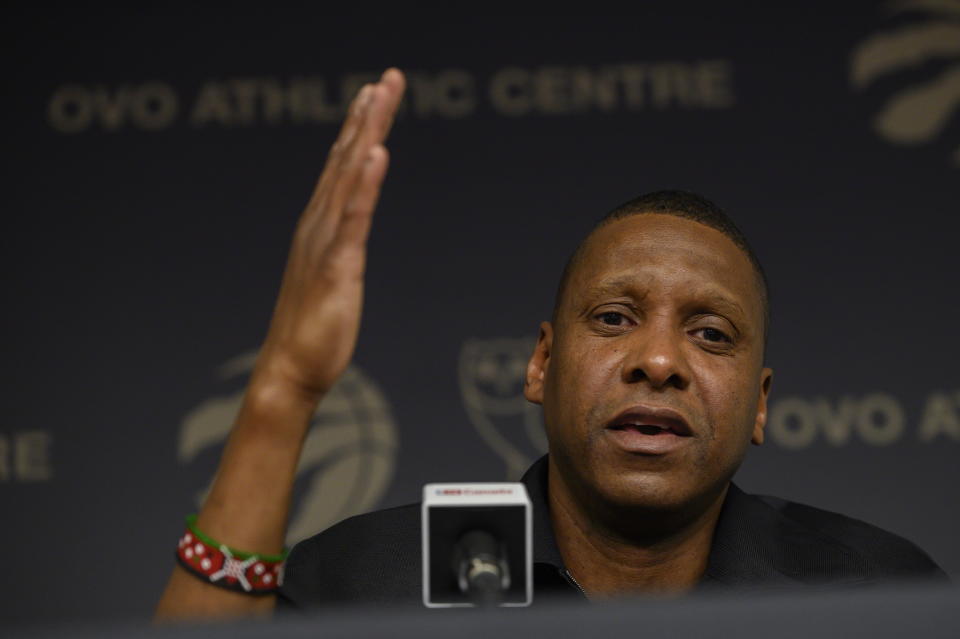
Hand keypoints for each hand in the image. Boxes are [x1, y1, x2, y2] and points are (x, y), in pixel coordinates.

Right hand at [255, 69, 405, 398]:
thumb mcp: (332, 274)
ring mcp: (325, 242)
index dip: (360, 127)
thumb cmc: (313, 327)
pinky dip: (365, 184)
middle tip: (389, 78)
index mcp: (320, 225)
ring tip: (379, 96)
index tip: (375, 92)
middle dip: (369, 116)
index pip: (343, 167)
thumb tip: (350, 227)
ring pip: (348, 178)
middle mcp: (318, 224)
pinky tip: (377, 154)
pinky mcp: (335, 266)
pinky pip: (353, 219)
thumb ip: (340, 244)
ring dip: (366, 134)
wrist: (290, 369)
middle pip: (346, 159)